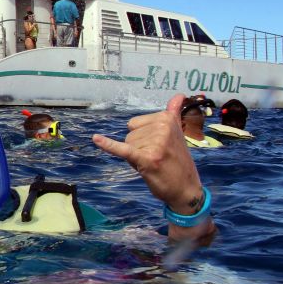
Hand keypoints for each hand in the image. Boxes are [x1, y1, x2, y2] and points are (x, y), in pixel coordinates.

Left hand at [92, 95, 214, 239]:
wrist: (186, 188)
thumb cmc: (177, 160)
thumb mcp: (177, 133)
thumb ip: (173, 114)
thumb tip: (179, 95)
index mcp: (167, 119)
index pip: (134, 124)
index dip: (142, 138)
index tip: (159, 146)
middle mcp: (163, 127)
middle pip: (130, 135)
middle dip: (139, 147)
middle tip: (157, 157)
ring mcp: (156, 143)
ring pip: (127, 145)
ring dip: (136, 157)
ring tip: (154, 163)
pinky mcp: (147, 158)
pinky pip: (123, 149)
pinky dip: (108, 145)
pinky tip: (96, 138)